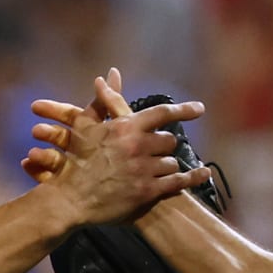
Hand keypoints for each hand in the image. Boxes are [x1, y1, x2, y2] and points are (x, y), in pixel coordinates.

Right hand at [30, 71, 206, 224]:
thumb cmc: (76, 159)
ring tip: (151, 170)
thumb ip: (104, 100)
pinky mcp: (148, 192)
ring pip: (172, 162)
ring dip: (165, 164)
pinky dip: (192, 178)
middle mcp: (138, 146)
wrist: (70, 198)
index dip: (183, 110)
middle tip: (153, 151)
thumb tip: (110, 74)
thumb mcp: (85, 124)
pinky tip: (202, 174)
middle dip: (163, 145)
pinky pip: (178, 182)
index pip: (162, 113)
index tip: (199, 109)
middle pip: (170, 140)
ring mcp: (144, 170)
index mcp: (126, 127)